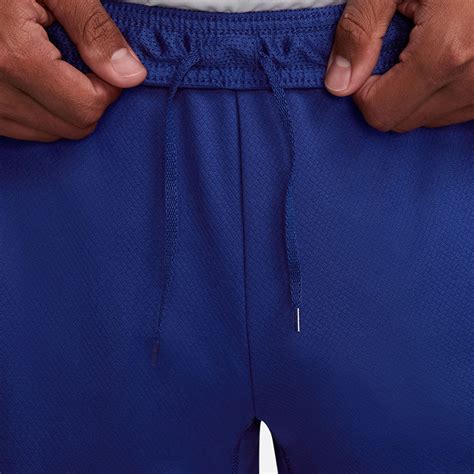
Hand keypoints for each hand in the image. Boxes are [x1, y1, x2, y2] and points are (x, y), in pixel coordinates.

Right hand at [0, 0, 146, 141]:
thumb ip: (94, 31)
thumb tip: (131, 75)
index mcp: (15, 58)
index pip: (87, 107)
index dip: (108, 87)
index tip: (105, 63)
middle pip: (73, 126)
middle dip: (89, 98)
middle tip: (81, 63)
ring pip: (52, 132)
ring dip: (66, 107)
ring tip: (53, 65)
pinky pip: (26, 129)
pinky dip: (44, 111)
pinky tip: (38, 80)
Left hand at [325, 0, 473, 131]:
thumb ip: (360, 28)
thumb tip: (338, 84)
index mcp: (447, 54)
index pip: (380, 112)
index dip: (362, 89)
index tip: (368, 57)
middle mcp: (472, 82)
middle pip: (401, 120)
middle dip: (385, 93)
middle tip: (398, 46)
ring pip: (426, 119)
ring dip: (412, 94)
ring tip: (427, 44)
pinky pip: (453, 110)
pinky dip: (438, 91)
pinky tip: (446, 55)